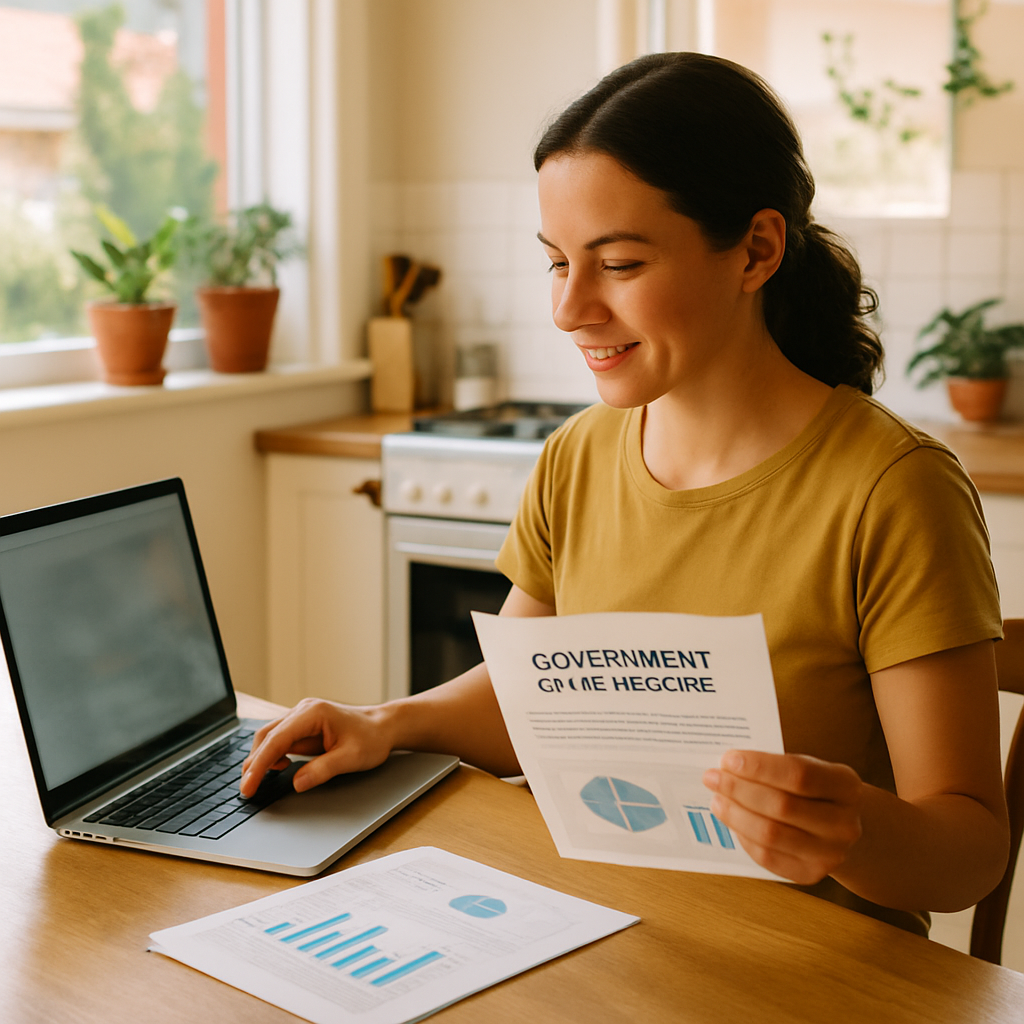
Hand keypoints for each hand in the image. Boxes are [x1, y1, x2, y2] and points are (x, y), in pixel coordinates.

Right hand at [240, 698, 393, 796]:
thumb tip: (297, 783)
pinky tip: (278, 768)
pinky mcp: (303, 725)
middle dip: (254, 763)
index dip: (259, 765)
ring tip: (255, 782)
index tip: (249, 786)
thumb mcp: (351, 758)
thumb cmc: (371, 738)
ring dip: (261, 759)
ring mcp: (302, 716)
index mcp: (313, 713)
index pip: (276, 740)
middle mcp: (303, 710)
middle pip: (267, 736)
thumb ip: (323, 770)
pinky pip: (281, 739)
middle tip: (247, 790)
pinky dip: (273, 755)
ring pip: (270, 736)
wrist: (384, 726)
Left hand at [702, 750, 863, 884]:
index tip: (728, 759)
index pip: (799, 774)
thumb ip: (777, 766)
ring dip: (736, 815)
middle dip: (739, 790)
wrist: (841, 828)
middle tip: (713, 777)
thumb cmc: (816, 792)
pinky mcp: (811, 874)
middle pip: (782, 806)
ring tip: (717, 800)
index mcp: (846, 786)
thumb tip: (729, 765)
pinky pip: (768, 857)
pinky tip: (733, 822)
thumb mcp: (811, 769)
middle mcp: (844, 823)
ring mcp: (830, 853)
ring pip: (771, 834)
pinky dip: (744, 837)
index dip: (760, 767)